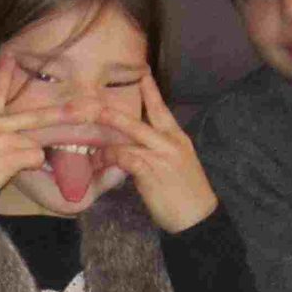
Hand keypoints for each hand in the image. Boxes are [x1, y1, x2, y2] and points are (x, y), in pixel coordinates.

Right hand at [0, 56, 103, 193]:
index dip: (4, 72)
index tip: (11, 55)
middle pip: (37, 116)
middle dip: (63, 113)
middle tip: (88, 108)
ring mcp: (8, 139)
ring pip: (37, 144)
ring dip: (32, 154)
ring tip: (19, 160)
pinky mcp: (14, 155)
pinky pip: (34, 159)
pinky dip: (28, 166)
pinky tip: (14, 170)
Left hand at [91, 75, 216, 232]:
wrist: (197, 217)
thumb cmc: (186, 193)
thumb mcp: (178, 164)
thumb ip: (159, 151)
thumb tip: (135, 146)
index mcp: (178, 138)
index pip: (162, 110)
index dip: (151, 91)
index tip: (143, 73)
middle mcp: (170, 143)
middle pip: (139, 121)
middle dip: (115, 114)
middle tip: (96, 106)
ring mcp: (161, 156)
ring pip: (128, 138)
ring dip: (107, 143)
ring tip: (93, 145)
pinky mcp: (151, 172)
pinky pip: (125, 157)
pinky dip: (111, 158)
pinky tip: (101, 163)